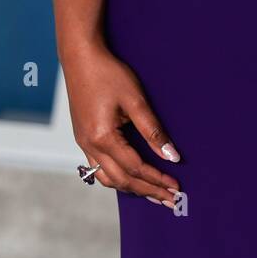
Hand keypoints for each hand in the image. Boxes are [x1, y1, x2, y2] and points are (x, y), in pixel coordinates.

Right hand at [64, 43, 180, 206]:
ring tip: (153, 194)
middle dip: (147, 190)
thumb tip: (172, 156)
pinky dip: (116, 178)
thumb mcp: (135, 100)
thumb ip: (153, 131)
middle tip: (170, 199)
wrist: (80, 57)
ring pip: (107, 178)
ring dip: (131, 188)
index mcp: (102, 137)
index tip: (176, 187)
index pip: (135, 168)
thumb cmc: (108, 74)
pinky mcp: (82, 137)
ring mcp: (82, 143)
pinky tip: (129, 178)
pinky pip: (98, 168)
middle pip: (121, 180)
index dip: (157, 178)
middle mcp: (89, 145)